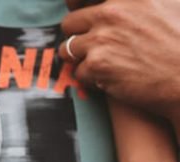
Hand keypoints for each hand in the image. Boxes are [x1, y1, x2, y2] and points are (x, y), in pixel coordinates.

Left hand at [61, 0, 179, 122]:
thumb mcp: (169, 4)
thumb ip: (137, 4)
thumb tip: (114, 6)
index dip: (75, 5)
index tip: (78, 13)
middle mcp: (113, 12)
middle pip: (70, 22)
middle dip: (77, 35)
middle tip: (90, 45)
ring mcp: (102, 38)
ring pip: (68, 49)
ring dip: (80, 58)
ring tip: (99, 63)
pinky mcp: (98, 64)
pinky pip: (78, 72)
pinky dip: (89, 78)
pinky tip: (107, 78)